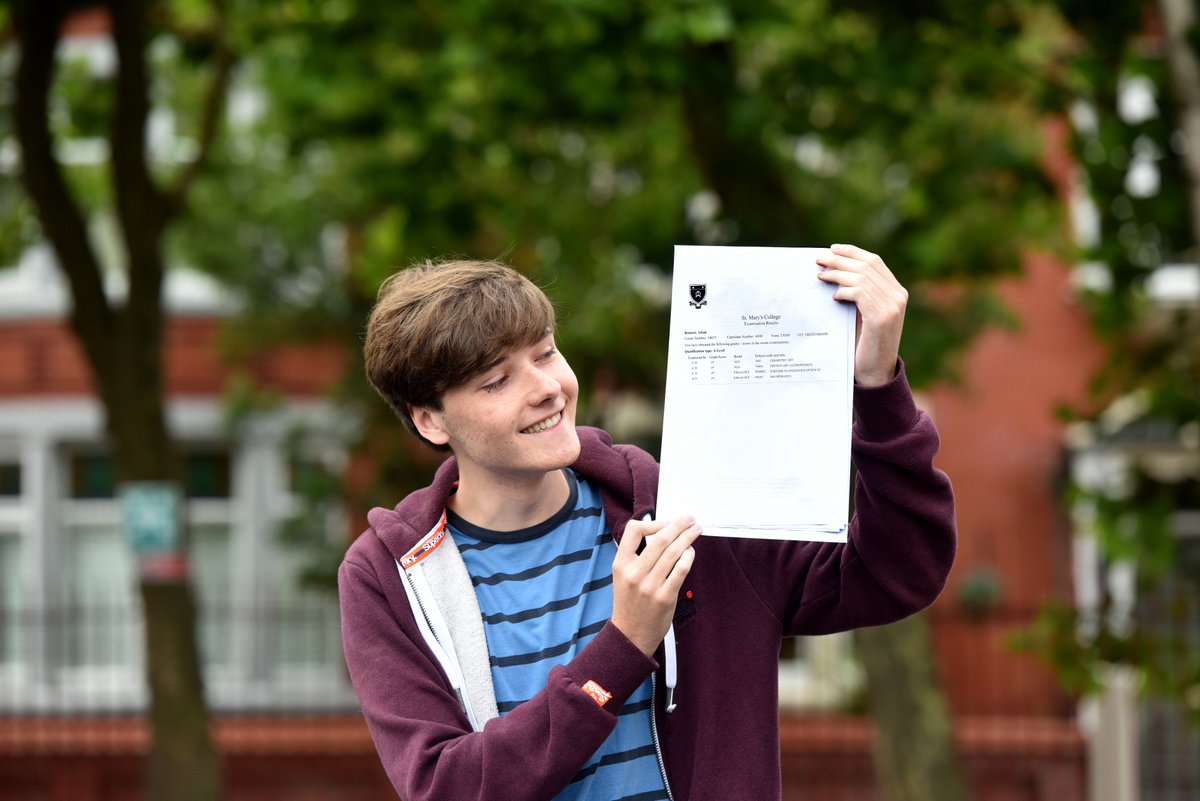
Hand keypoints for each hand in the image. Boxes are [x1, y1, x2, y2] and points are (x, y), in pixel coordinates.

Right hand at [610, 516, 700, 656]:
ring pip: (673, 552)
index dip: (652, 523)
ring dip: (688, 537)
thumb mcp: (622, 576)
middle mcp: (634, 573)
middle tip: (689, 519)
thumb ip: (634, 556)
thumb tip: (657, 531)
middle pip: (660, 539)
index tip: (666, 523)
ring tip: (696, 531)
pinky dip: (688, 557)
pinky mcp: (664, 597)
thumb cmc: (630, 603)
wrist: (630, 635)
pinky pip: (681, 570)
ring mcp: (649, 586)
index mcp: (621, 564)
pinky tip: (691, 552)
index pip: (633, 530)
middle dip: (679, 525)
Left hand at [816, 244, 907, 387]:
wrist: (875, 373)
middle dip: (840, 260)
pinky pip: (860, 294)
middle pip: (866, 266)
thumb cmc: (865, 343)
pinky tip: (834, 297)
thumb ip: (859, 293)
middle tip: (818, 260)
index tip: (833, 249)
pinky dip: (844, 291)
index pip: (875, 261)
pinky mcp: (881, 318)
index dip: (853, 252)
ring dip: (837, 274)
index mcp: (896, 292)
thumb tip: (833, 270)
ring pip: (861, 278)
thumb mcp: (864, 314)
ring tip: (820, 277)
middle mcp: (898, 296)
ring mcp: (892, 307)